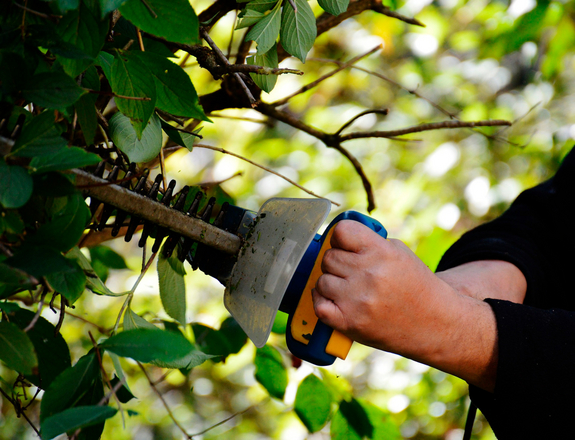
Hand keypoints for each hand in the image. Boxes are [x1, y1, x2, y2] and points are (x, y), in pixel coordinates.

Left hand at [312, 220, 497, 390]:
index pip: (341, 231)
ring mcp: (358, 300)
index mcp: (381, 252)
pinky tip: (335, 301)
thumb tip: (335, 236)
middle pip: (329, 257)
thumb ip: (368, 241)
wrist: (435, 323)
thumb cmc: (414, 285)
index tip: (345, 245)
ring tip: (349, 289)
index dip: (340, 238)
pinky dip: (322, 302)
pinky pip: (318, 305)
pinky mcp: (349, 323)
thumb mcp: (399, 252)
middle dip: (338, 263)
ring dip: (331, 284)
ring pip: (321, 280)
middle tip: (353, 272)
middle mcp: (368, 274)